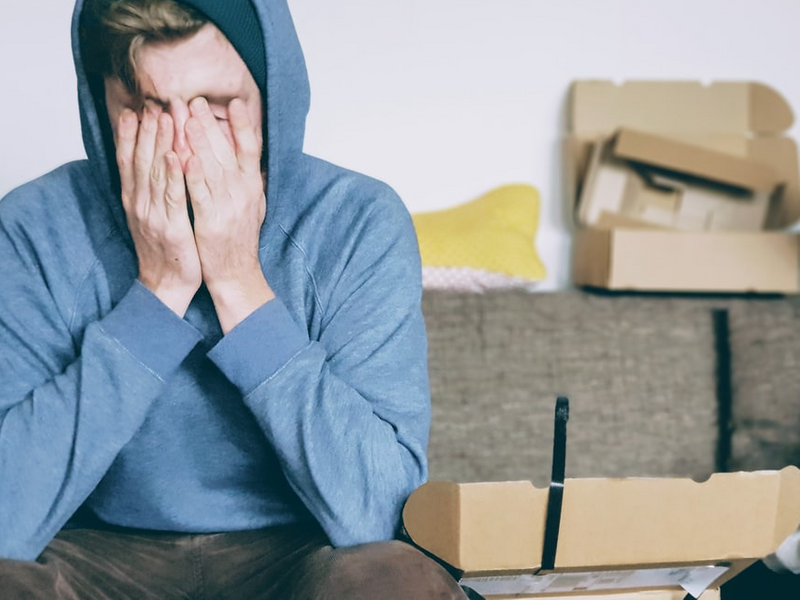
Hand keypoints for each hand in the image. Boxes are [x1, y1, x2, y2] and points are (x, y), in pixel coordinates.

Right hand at [116, 108, 201, 315]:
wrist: (166, 285)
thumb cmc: (165, 250)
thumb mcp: (152, 216)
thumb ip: (151, 190)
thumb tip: (153, 163)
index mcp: (134, 200)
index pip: (129, 160)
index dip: (131, 135)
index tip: (135, 109)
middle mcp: (139, 203)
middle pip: (141, 160)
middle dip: (147, 130)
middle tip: (153, 103)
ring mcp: (153, 215)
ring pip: (155, 172)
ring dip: (159, 142)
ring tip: (165, 117)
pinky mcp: (171, 227)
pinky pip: (172, 196)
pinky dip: (172, 175)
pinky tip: (175, 155)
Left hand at [184, 97, 273, 333]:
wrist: (236, 274)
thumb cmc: (239, 239)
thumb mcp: (252, 205)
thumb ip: (248, 179)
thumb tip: (248, 154)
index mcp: (252, 187)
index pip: (251, 149)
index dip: (243, 125)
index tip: (234, 102)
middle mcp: (244, 193)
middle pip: (227, 151)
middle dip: (209, 124)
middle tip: (194, 100)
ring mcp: (228, 207)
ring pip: (212, 168)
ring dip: (199, 141)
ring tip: (185, 117)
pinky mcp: (211, 222)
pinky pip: (200, 194)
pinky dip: (192, 175)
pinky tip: (182, 156)